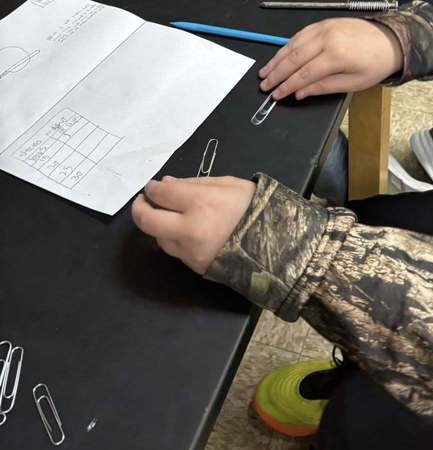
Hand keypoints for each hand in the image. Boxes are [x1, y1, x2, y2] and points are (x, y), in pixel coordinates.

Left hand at [131, 175, 255, 273]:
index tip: (152, 187)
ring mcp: (190, 252)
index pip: (162, 194)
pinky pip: (175, 251)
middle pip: (148, 221)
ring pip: (159, 239)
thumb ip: (195, 183)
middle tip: (142, 202)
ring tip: (168, 216)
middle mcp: (189, 229)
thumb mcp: (229, 184)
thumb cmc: (253, 207)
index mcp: (200, 203)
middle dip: (139, 209)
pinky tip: (184, 231)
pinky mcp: (195, 266)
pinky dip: (174, 239)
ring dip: (159, 226)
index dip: (152, 188)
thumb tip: (166, 184)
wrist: (275, 243)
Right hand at [259, 18, 402, 99]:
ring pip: (293, 44)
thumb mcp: (353, 83)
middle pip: (294, 58)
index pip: (304, 74)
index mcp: (336, 56)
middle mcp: (327, 38)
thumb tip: (299, 93)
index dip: (287, 86)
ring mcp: (324, 27)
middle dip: (277, 73)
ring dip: (277, 58)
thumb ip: (323, 87)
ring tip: (265, 71)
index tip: (275, 95)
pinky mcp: (324, 22)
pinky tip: (281, 54)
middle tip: (264, 84)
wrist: (391, 40)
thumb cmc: (375, 65)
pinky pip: (300, 34)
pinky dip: (288, 45)